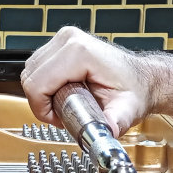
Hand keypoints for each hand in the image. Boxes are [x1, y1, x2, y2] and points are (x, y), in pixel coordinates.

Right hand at [20, 27, 150, 136]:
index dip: (42, 109)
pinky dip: (44, 83)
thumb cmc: (135, 90)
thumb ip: (116, 122)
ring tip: (64, 103)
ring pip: (31, 71)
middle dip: (42, 102)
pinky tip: (62, 91)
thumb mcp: (127, 110)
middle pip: (30, 77)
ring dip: (42, 93)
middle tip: (62, 113)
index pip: (37, 84)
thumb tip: (106, 133)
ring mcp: (64, 39)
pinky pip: (38, 66)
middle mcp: (69, 40)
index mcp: (80, 53)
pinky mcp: (62, 43)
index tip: (59, 119)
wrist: (142, 78)